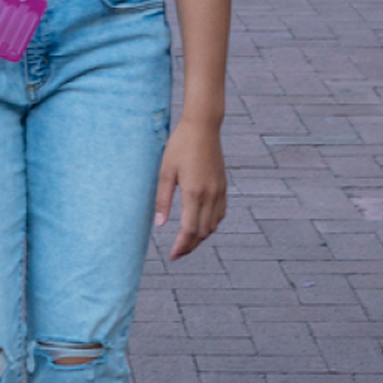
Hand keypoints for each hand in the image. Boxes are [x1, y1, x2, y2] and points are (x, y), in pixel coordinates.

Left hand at [155, 121, 226, 258]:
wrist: (203, 127)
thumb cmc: (180, 146)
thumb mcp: (165, 171)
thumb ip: (163, 199)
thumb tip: (159, 224)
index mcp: (193, 193)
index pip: (189, 230)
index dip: (182, 246)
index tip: (173, 256)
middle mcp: (210, 195)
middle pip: (202, 232)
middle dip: (190, 246)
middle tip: (177, 253)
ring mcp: (219, 191)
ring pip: (213, 225)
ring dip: (201, 237)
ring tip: (187, 241)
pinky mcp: (223, 186)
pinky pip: (220, 214)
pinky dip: (211, 225)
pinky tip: (201, 225)